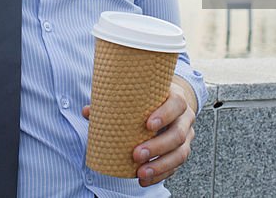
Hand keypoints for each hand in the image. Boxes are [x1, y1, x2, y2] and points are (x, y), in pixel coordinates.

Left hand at [81, 77, 196, 186]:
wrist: (172, 102)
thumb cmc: (151, 98)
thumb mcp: (140, 95)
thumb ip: (115, 101)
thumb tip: (88, 111)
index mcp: (176, 98)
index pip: (176, 104)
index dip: (165, 114)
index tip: (147, 124)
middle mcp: (185, 118)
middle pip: (178, 134)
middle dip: (158, 146)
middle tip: (136, 155)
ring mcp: (186, 136)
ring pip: (180, 154)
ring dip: (160, 166)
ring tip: (141, 173)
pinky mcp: (182, 151)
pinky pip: (175, 166)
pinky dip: (160, 175)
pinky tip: (145, 180)